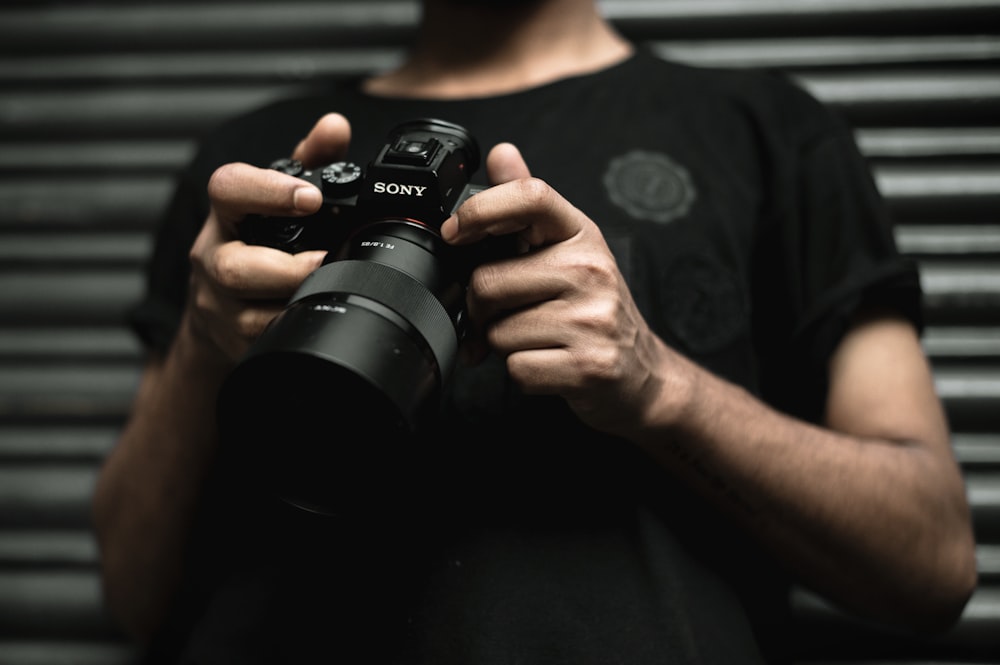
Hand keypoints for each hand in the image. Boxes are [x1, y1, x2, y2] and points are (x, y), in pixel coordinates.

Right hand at [185, 113, 351, 363]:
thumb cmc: (257, 240)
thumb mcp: (281, 196)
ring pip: (248, 313)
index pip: (229, 189)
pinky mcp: (232, 340)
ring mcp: (218, 304)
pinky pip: (263, 340)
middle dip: (286, 268)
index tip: (311, 197)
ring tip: (327, 290)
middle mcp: (213, 257)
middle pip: (234, 266)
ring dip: (293, 303)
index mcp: (226, 213)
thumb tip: (334, 126)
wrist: (220, 306)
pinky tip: (315, 317)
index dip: (269, 191)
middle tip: (327, 261)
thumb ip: (309, 161)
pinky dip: (293, 329)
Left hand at [441, 143, 678, 435]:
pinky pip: (516, 368)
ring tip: (535, 337)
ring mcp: (592, 319)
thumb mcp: (570, 249)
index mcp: (581, 234)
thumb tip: (501, 154)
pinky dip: (520, 372)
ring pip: (498, 331)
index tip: (456, 232)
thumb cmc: (595, 308)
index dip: (480, 210)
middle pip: (490, 281)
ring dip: (502, 343)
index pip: (530, 197)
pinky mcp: (587, 365)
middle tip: (503, 314)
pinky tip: (546, 361)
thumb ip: (529, 205)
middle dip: (482, 307)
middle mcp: (591, 270)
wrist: (641, 371)